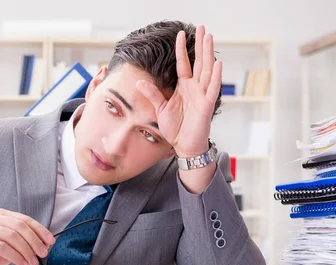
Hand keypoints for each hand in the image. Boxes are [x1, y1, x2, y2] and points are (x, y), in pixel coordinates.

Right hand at [0, 209, 55, 264]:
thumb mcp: (8, 244)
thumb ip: (22, 241)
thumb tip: (44, 245)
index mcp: (1, 214)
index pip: (25, 220)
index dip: (40, 230)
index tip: (50, 241)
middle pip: (20, 226)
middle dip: (35, 241)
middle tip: (43, 253)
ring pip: (12, 236)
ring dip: (26, 250)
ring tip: (33, 261)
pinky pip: (3, 247)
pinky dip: (16, 256)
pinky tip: (22, 263)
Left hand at [136, 25, 221, 157]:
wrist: (184, 145)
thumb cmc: (175, 128)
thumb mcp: (160, 109)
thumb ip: (152, 94)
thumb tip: (139, 82)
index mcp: (183, 87)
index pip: (183, 63)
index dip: (182, 49)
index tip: (180, 34)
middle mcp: (195, 88)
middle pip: (198, 62)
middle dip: (200, 45)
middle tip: (203, 27)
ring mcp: (202, 95)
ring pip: (207, 70)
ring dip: (208, 54)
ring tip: (210, 37)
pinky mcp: (207, 105)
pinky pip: (213, 88)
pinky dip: (215, 76)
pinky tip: (217, 63)